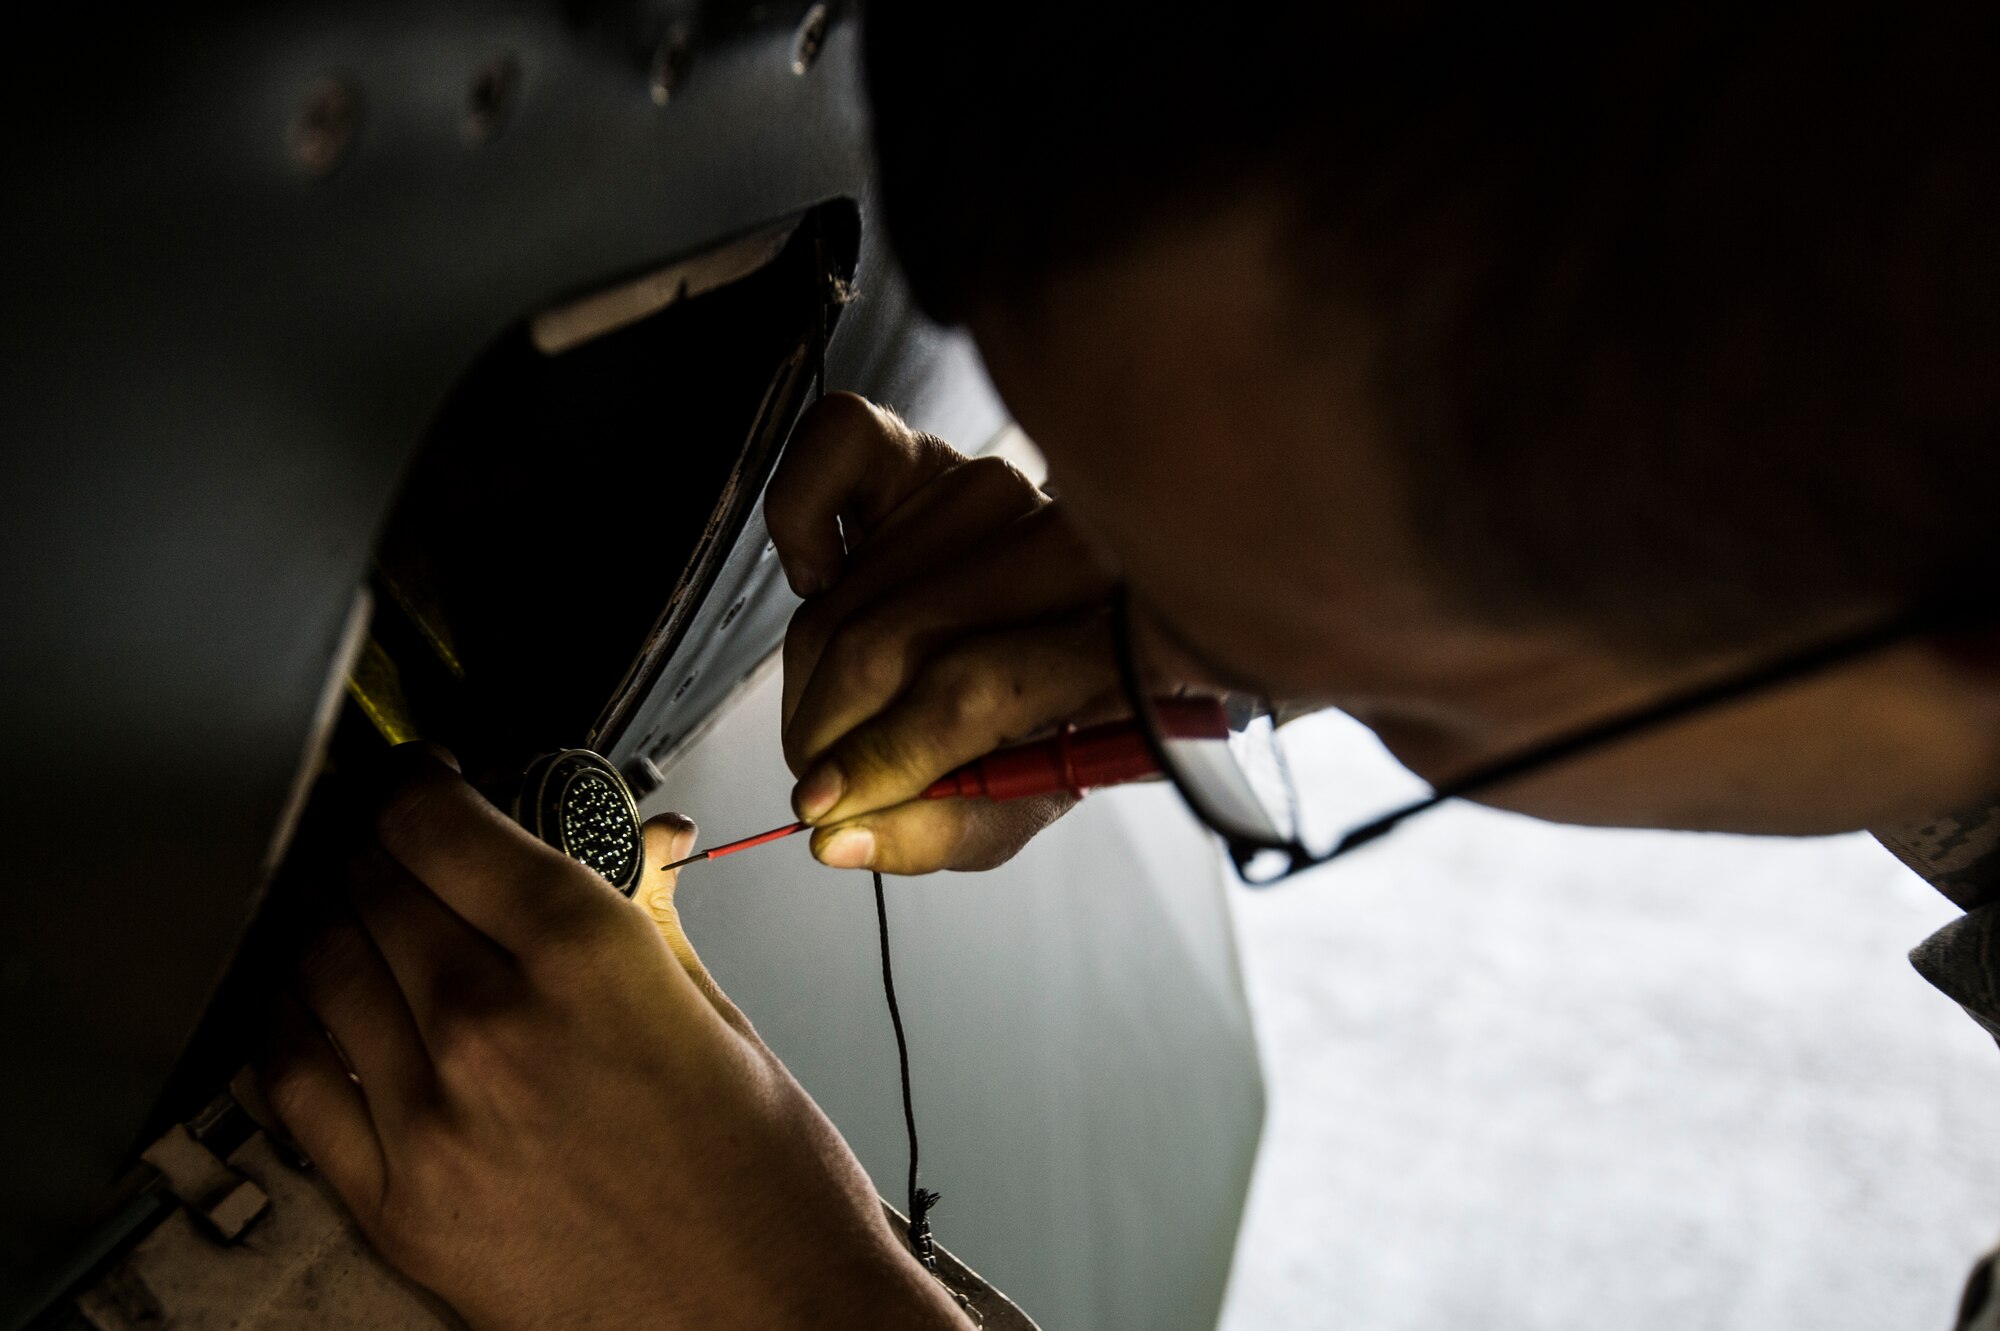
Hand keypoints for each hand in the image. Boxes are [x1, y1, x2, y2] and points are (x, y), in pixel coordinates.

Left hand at [258, 747, 968, 1330]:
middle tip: (407, 848)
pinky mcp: (398, 1204)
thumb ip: (642, 914)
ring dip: (337, 924)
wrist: (765, 1322)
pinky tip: (314, 1004)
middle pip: (375, 885)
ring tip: (365, 918)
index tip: (426, 781)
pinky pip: (293, 1081)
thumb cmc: (765, 1182)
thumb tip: (630, 838)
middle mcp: (493, 1024)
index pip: (440, 824)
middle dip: (385, 850)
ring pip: (324, 967)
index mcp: (586, 954)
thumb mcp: (716, 1016)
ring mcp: (432, 1118)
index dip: (421, 784)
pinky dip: (293, 1023)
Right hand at [767, 394, 1120, 873]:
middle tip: (818, 777)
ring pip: (850, 594)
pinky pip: (832, 448)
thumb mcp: (1028, 793)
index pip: (975, 692)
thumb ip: (944, 828)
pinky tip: (824, 580)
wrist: (1080, 612)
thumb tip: (839, 838)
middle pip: (892, 645)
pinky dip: (799, 521)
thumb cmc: (1054, 709)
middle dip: (828, 731)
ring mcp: (995, 490)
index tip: (825, 808)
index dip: (882, 757)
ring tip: (841, 710)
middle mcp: (1064, 547)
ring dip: (811, 674)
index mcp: (1116, 644)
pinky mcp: (934, 450)